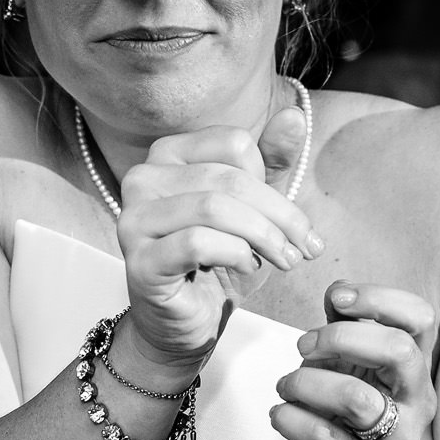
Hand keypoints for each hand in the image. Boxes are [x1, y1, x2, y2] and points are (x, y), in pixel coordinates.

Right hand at [115, 121, 321, 379]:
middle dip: (278, 216)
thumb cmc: (219, 261)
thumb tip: (294, 115)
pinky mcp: (138, 259)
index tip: (296, 226)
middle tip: (304, 249)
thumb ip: (272, 162)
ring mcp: (134, 218)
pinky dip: (234, 253)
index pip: (234, 145)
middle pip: (229, 177)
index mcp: (169, 153)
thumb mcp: (254, 209)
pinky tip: (247, 267)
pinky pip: (196, 242)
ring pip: (213, 207)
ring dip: (262, 237)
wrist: (185, 324)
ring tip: (283, 261)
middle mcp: (143, 177)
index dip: (274, 185)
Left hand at [273, 282, 437, 439]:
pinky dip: (290, 419)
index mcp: (414, 366)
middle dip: (339, 339)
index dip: (379, 298)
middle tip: (304, 347)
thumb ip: (344, 327)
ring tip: (286, 387)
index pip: (419, 318)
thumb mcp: (346, 366)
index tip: (337, 301)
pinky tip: (280, 415)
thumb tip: (338, 292)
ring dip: (305, 382)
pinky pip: (324, 437)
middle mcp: (417, 402)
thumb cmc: (345, 420)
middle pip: (398, 350)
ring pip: (355, 397)